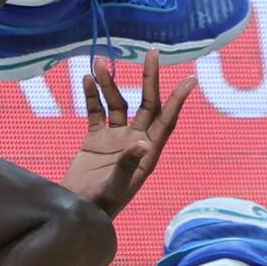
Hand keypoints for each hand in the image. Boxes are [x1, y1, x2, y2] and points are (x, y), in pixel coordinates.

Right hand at [61, 50, 195, 217]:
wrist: (76, 212)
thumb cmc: (100, 205)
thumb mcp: (115, 187)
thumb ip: (128, 164)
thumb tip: (142, 142)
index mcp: (147, 152)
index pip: (166, 120)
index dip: (178, 100)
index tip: (190, 78)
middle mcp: (134, 140)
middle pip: (146, 103)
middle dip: (149, 79)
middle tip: (152, 53)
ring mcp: (115, 138)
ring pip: (117, 103)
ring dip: (109, 84)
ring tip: (98, 63)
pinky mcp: (95, 139)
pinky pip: (95, 112)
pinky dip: (91, 96)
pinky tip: (86, 79)